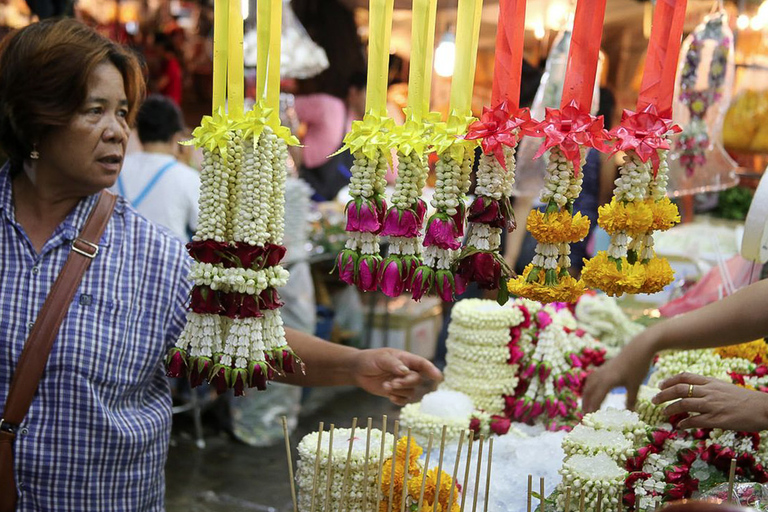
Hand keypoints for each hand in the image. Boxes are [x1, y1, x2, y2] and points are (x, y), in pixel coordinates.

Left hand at [349, 348, 442, 405]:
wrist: (358, 370)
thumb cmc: (370, 359)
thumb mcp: (381, 358)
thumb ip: (394, 364)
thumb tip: (405, 371)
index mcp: (406, 359)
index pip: (422, 364)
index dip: (432, 370)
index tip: (438, 377)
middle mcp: (407, 371)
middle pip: (417, 380)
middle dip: (406, 383)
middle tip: (392, 383)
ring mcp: (402, 382)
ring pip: (411, 391)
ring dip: (399, 391)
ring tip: (385, 386)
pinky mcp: (396, 392)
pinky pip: (405, 400)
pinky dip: (398, 400)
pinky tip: (389, 396)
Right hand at [582, 332, 656, 412]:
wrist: (639, 348)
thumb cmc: (638, 366)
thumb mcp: (635, 385)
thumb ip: (631, 400)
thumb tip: (631, 413)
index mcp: (607, 381)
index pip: (596, 398)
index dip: (592, 409)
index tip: (589, 419)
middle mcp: (601, 376)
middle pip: (588, 392)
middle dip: (585, 404)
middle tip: (584, 416)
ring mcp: (601, 371)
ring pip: (589, 385)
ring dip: (586, 396)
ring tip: (586, 406)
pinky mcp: (604, 368)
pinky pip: (591, 379)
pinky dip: (589, 388)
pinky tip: (592, 391)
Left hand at [653, 372, 767, 430]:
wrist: (763, 408)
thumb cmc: (744, 399)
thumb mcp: (723, 387)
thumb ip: (708, 387)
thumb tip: (693, 389)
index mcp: (710, 382)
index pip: (684, 377)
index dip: (669, 380)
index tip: (660, 385)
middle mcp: (709, 391)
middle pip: (679, 390)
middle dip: (663, 394)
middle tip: (653, 400)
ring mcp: (712, 405)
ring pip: (684, 405)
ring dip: (670, 409)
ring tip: (663, 413)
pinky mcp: (717, 419)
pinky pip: (695, 421)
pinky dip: (684, 423)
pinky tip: (679, 426)